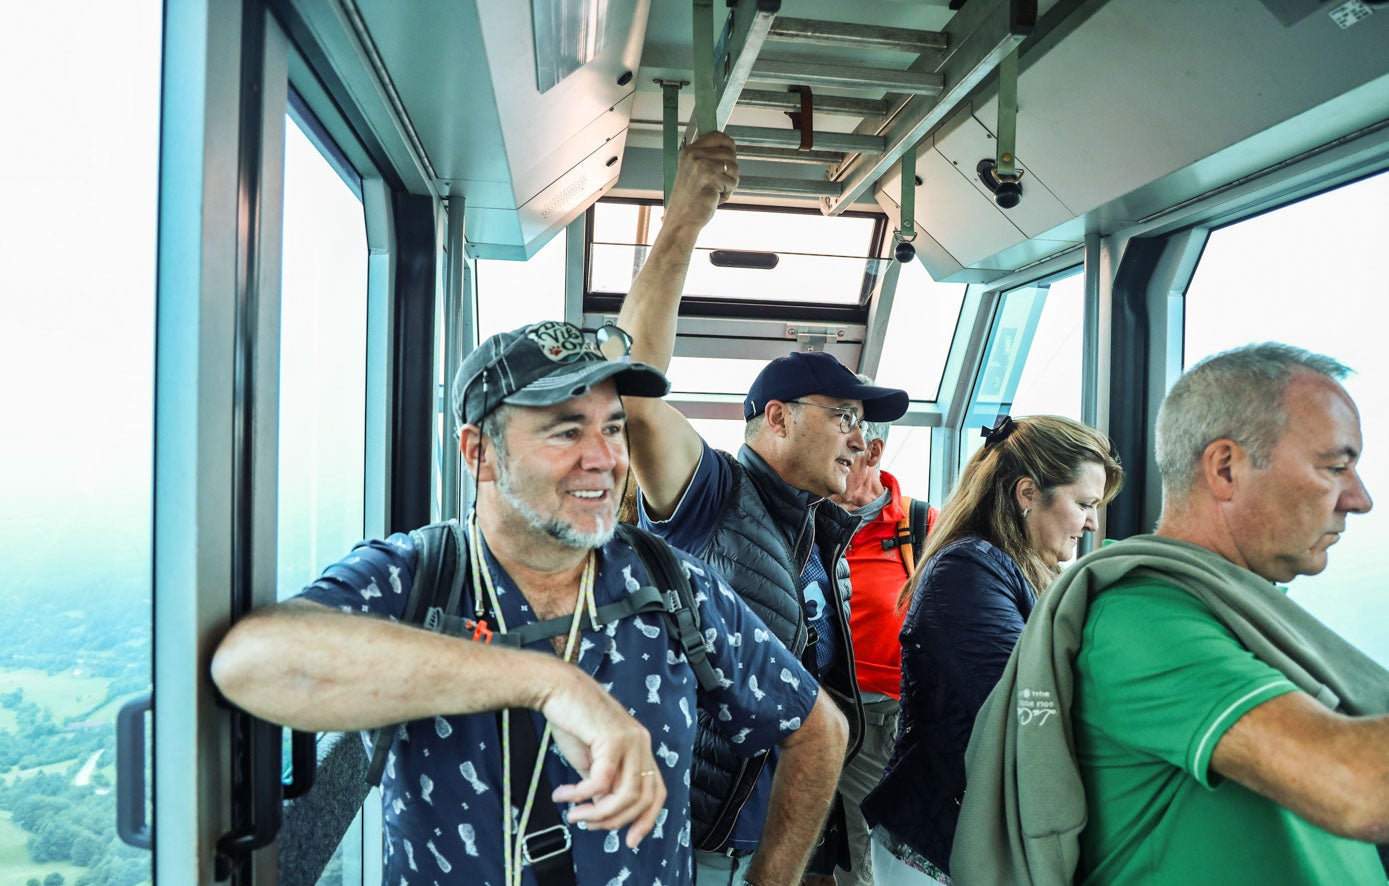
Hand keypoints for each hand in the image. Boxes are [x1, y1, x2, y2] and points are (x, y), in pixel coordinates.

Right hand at [539, 666, 666, 847]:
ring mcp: (630, 740)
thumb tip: (604, 812)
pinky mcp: (612, 738)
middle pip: (642, 799)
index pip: (657, 792)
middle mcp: (641, 744)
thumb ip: (603, 784)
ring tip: (574, 814)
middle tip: (586, 823)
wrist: (557, 689)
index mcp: (640, 749)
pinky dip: (582, 795)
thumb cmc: (573, 721)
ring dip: (598, 813)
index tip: (630, 841)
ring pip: (626, 794)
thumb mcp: (592, 760)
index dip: (647, 820)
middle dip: (614, 821)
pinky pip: (601, 781)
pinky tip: (564, 794)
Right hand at [664, 130, 738, 233]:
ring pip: (734, 167)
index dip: (728, 144)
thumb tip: (728, 147)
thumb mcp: (691, 172)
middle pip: (730, 151)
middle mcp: (694, 155)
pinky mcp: (712, 179)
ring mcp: (703, 166)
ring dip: (730, 182)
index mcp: (688, 151)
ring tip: (715, 192)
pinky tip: (714, 198)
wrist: (681, 220)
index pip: (716, 135)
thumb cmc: (689, 201)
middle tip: (718, 182)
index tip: (730, 154)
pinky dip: (728, 193)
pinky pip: (733, 182)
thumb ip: (705, 158)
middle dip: (730, 168)